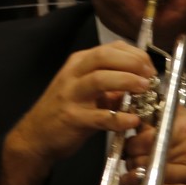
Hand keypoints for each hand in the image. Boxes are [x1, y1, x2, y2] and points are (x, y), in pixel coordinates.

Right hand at [0, 42, 153, 184]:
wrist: (35, 136)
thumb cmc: (64, 110)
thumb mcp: (85, 90)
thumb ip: (111, 84)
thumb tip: (141, 81)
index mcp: (79, 63)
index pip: (110, 48)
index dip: (135, 54)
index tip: (150, 67)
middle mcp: (74, 74)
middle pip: (105, 57)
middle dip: (132, 62)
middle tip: (150, 75)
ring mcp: (71, 96)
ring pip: (100, 79)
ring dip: (126, 81)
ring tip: (145, 89)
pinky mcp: (73, 118)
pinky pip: (100, 116)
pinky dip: (119, 117)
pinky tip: (133, 120)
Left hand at [120, 105, 185, 184]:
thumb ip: (164, 115)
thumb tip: (139, 110)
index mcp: (181, 128)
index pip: (144, 132)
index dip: (131, 139)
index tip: (128, 143)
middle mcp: (182, 148)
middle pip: (141, 153)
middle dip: (130, 157)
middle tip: (129, 159)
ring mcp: (184, 170)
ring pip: (147, 171)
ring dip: (132, 175)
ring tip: (128, 176)